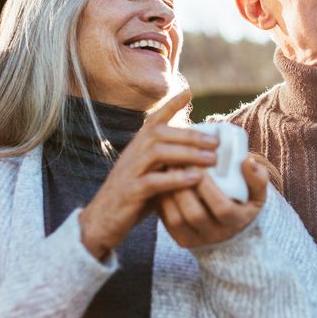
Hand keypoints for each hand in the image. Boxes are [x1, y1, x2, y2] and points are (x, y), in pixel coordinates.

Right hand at [79, 90, 219, 259]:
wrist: (100, 224)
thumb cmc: (131, 199)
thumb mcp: (149, 175)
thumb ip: (166, 163)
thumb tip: (196, 153)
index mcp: (136, 148)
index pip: (153, 120)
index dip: (170, 105)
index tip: (188, 92)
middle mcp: (131, 155)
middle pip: (159, 133)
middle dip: (190, 135)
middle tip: (216, 141)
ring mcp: (128, 172)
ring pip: (157, 152)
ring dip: (187, 153)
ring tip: (212, 159)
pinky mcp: (129, 193)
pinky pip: (153, 181)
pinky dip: (175, 179)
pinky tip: (195, 179)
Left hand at [157, 156, 268, 247]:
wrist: (231, 231)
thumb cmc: (243, 204)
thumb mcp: (257, 194)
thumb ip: (257, 178)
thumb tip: (247, 160)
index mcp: (236, 222)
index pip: (222, 208)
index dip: (208, 187)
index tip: (198, 163)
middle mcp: (216, 235)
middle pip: (195, 214)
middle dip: (183, 187)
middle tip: (176, 163)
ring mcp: (196, 240)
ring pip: (177, 218)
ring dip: (169, 193)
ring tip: (166, 170)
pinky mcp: (181, 240)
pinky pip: (166, 221)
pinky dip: (162, 201)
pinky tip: (162, 183)